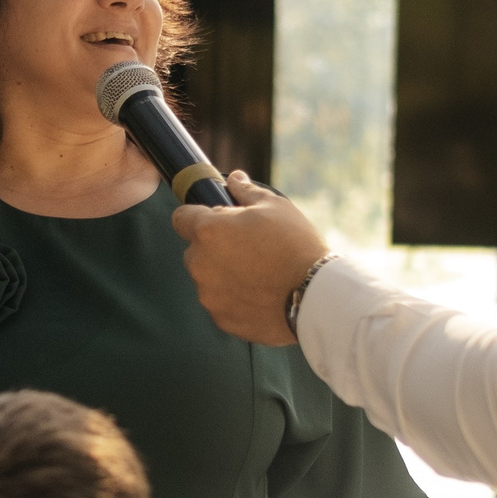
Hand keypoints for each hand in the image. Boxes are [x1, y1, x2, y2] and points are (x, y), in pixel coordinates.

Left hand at [169, 173, 329, 347]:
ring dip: (223, 274)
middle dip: (214, 248)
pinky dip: (234, 299)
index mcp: (208, 231)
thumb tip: (234, 178)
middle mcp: (200, 264)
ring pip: (207, 279)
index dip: (197, 216)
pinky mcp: (221, 319)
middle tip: (248, 247)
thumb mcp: (275, 207)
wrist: (315, 296)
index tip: (214, 220)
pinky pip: (221, 303)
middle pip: (195, 251)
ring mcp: (209, 295)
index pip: (181, 218)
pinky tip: (261, 295)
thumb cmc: (295, 245)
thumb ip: (246, 192)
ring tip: (259, 274)